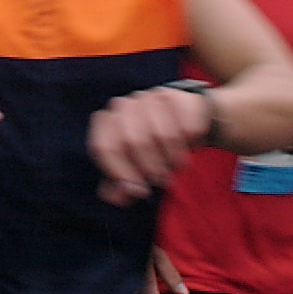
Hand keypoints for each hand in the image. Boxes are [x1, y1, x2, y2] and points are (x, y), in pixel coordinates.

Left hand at [90, 85, 211, 206]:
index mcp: (106, 122)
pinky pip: (184, 126)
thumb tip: (115, 197)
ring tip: (175, 166)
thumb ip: (120, 185)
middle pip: (132, 141)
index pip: (104, 147)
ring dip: (171, 158)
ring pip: (161, 134)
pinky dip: (189, 143)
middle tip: (161, 181)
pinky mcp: (173, 96)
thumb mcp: (133, 167)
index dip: (121, 173)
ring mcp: (147, 97)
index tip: (138, 191)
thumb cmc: (151, 149)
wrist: (181, 122)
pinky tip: (188, 145)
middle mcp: (123, 105)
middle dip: (149, 168)